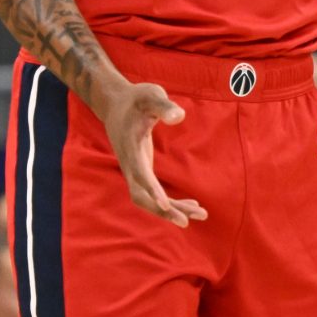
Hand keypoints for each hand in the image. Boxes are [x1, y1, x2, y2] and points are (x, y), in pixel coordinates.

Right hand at [95, 77, 204, 227]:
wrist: (116, 103)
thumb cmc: (136, 98)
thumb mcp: (150, 95)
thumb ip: (164, 106)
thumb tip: (179, 116)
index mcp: (130, 147)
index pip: (140, 173)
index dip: (151, 190)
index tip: (165, 205)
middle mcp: (129, 164)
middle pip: (141, 196)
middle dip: (162, 210)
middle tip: (188, 221)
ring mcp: (133, 170)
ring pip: (147, 200)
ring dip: (170, 210)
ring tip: (200, 214)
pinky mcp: (140, 170)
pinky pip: (153, 193)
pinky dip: (170, 201)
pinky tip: (192, 204)